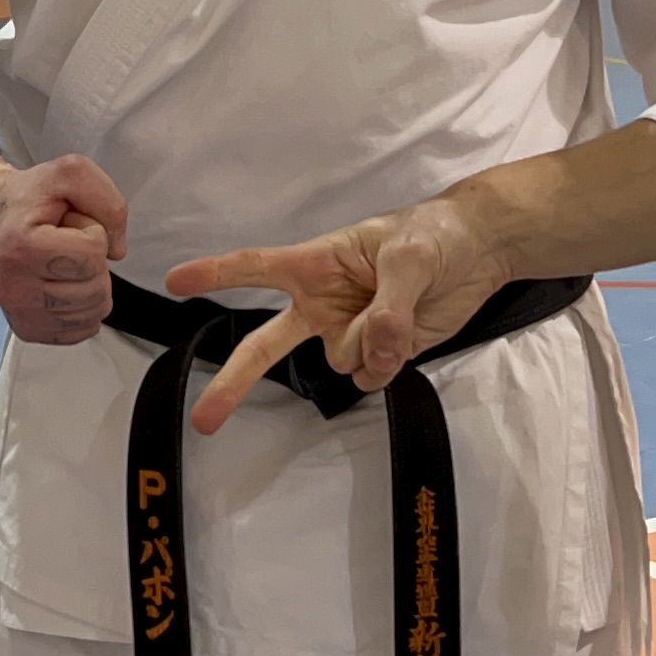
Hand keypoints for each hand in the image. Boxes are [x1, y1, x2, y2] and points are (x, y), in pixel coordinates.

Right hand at [0, 154, 128, 344]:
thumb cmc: (33, 196)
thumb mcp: (72, 173)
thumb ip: (109, 202)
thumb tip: (118, 252)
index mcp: (20, 247)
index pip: (92, 255)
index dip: (93, 231)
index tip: (68, 222)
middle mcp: (14, 288)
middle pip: (95, 290)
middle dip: (93, 261)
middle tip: (67, 241)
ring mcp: (19, 314)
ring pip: (93, 313)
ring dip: (91, 283)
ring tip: (64, 261)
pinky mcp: (27, 330)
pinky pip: (83, 331)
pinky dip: (85, 308)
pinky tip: (65, 284)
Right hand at [158, 195, 510, 432]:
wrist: (481, 254)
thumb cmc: (435, 236)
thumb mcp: (410, 257)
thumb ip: (387, 304)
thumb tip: (373, 348)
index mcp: (317, 262)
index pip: (256, 268)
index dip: (214, 274)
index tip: (174, 282)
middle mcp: (322, 302)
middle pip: (266, 345)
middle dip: (235, 382)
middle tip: (204, 420)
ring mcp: (349, 331)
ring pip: (337, 363)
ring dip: (368, 348)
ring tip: (399, 312)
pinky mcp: (378, 353)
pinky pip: (368, 376)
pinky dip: (387, 364)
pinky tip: (406, 338)